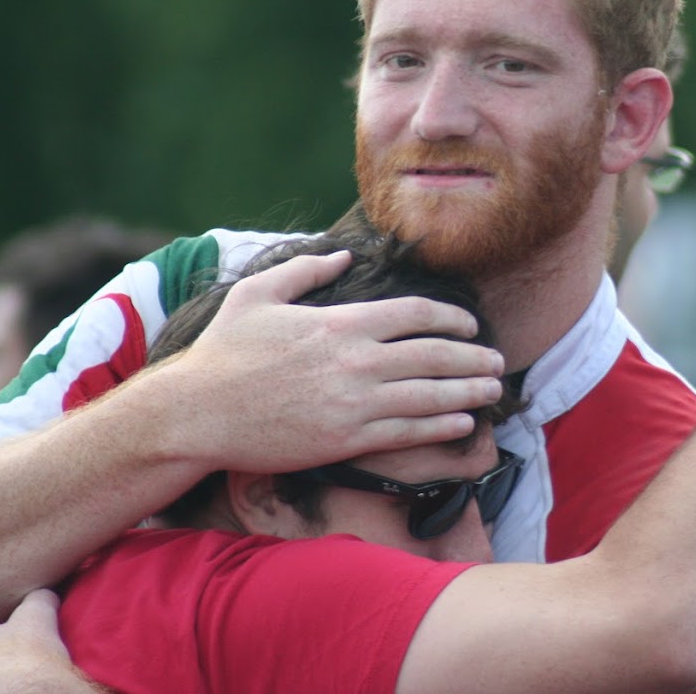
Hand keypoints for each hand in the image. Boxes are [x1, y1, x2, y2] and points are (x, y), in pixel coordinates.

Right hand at [139, 250, 506, 473]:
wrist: (197, 413)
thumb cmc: (224, 352)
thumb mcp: (258, 295)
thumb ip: (305, 271)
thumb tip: (342, 256)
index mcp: (341, 323)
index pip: (416, 314)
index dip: (452, 318)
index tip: (471, 325)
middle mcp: (356, 361)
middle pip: (435, 355)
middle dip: (473, 358)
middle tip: (498, 361)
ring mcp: (354, 403)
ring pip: (430, 396)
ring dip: (468, 393)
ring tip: (492, 391)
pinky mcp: (346, 440)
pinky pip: (407, 432)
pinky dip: (441, 427)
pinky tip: (462, 424)